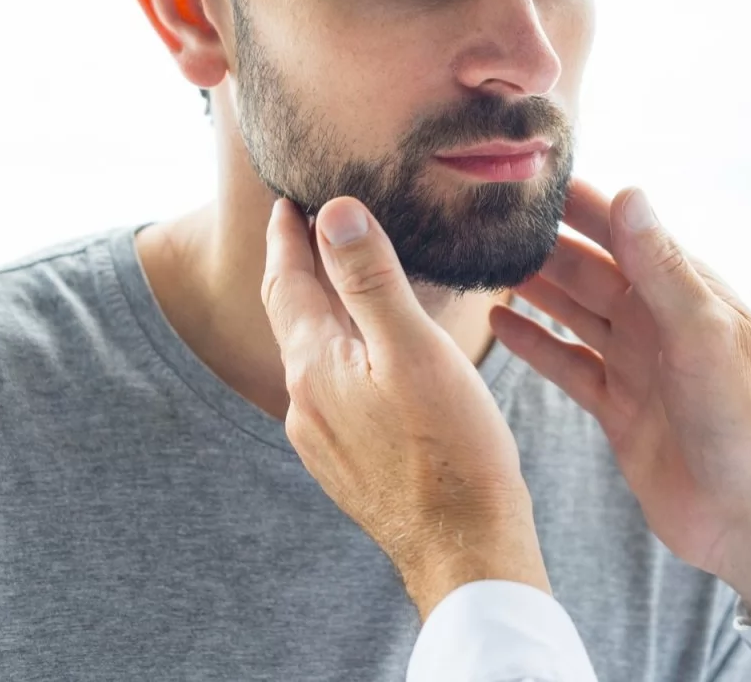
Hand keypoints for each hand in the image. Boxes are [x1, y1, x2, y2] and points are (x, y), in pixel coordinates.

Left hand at [260, 196, 549, 620]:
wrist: (465, 549)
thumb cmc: (452, 448)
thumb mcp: (415, 348)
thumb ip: (370, 279)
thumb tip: (333, 212)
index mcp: (315, 367)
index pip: (285, 282)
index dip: (285, 236)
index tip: (286, 200)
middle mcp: (305, 403)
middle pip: (293, 317)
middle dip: (298, 268)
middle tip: (307, 227)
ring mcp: (322, 440)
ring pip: (315, 356)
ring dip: (322, 312)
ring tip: (343, 281)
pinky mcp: (347, 464)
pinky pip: (334, 390)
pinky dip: (343, 353)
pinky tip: (372, 357)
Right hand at [490, 178, 750, 621]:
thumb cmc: (744, 421)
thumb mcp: (702, 334)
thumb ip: (662, 268)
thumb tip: (629, 194)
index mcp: (686, 293)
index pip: (626, 231)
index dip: (582, 202)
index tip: (532, 174)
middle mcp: (658, 322)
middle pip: (590, 269)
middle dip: (544, 242)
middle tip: (488, 216)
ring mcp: (637, 365)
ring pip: (574, 312)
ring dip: (535, 287)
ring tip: (483, 259)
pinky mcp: (618, 409)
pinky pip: (568, 365)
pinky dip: (534, 343)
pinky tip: (498, 323)